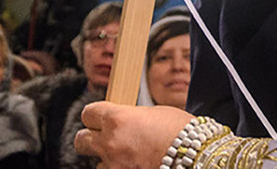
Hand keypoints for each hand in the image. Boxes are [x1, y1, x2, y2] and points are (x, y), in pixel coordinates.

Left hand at [75, 101, 193, 167]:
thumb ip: (133, 117)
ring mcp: (114, 164)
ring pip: (97, 161)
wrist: (196, 155)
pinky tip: (134, 163)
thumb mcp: (156, 113)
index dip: (95, 115)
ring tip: (129, 154)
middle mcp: (110, 142)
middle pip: (81, 140)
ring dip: (108, 157)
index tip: (101, 116)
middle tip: (105, 136)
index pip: (89, 113)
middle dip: (91, 137)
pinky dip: (119, 168)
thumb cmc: (181, 132)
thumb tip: (124, 121)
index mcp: (118, 119)